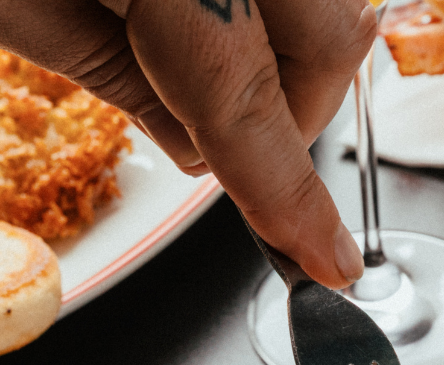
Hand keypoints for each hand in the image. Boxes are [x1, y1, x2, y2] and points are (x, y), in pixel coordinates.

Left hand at [0, 0, 374, 288]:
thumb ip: (113, 75)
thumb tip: (201, 150)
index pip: (245, 95)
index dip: (287, 193)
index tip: (324, 260)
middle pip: (331, 32)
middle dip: (294, 112)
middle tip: (228, 149)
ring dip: (287, 48)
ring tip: (197, 61)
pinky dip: (265, 4)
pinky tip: (195, 8)